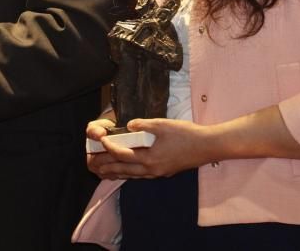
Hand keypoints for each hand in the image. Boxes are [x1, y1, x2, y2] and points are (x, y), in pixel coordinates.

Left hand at [89, 117, 216, 179]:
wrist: (207, 146)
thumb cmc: (186, 134)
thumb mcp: (162, 124)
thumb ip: (142, 124)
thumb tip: (129, 125)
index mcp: (149, 158)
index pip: (122, 155)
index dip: (109, 148)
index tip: (100, 141)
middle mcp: (151, 170)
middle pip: (124, 170)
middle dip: (107, 166)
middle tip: (93, 164)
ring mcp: (158, 173)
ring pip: (132, 175)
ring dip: (116, 172)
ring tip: (104, 171)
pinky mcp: (164, 172)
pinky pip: (141, 175)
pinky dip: (130, 173)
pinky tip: (127, 170)